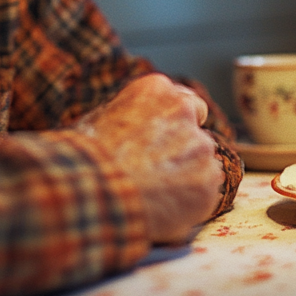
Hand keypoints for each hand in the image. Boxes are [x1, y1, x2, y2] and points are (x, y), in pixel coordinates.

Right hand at [78, 73, 222, 243]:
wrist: (93, 190)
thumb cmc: (87, 156)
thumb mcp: (100, 119)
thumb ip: (130, 116)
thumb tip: (132, 127)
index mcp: (156, 89)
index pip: (184, 101)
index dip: (174, 124)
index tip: (165, 140)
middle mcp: (184, 109)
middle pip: (197, 129)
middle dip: (184, 147)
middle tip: (161, 169)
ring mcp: (200, 145)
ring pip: (202, 161)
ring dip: (188, 174)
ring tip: (155, 192)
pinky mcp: (208, 179)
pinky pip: (206, 190)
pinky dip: (191, 200)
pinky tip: (164, 206)